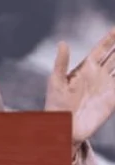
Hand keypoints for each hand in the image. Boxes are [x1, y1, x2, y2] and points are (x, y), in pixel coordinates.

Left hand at [45, 28, 114, 149]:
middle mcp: (98, 75)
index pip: (101, 49)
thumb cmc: (55, 103)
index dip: (110, 39)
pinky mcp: (112, 99)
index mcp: (85, 68)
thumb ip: (61, 62)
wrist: (63, 126)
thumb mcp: (56, 80)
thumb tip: (63, 42)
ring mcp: (106, 87)